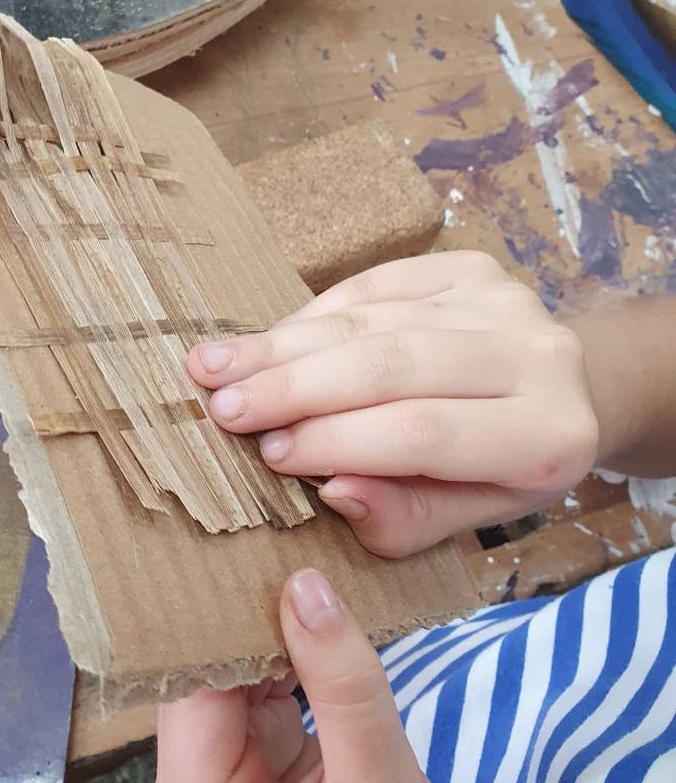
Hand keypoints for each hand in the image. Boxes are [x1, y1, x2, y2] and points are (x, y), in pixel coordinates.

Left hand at [148, 570, 497, 782]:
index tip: (256, 543)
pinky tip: (307, 614)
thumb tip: (302, 583)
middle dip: (241, 617)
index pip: (192, 691)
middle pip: (198, 682)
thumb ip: (343, 685)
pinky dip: (278, 659)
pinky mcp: (241, 776)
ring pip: (223, 681)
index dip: (221, 618)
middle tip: (279, 532)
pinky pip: (248, 697)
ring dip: (261, 630)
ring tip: (293, 555)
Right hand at [187, 250, 599, 556]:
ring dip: (283, 345)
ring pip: (374, 319)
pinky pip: (375, 283)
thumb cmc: (503, 467)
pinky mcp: (474, 265)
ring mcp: (506, 300)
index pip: (421, 433)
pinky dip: (313, 313)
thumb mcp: (465, 515)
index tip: (266, 453)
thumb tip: (332, 491)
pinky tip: (267, 341)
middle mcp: (538, 357)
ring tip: (214, 366)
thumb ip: (404, 517)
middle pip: (392, 364)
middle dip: (294, 386)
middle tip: (221, 406)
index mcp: (546, 436)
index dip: (336, 441)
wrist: (568, 389)